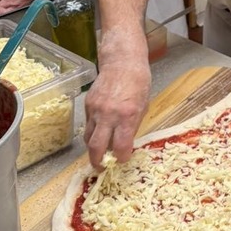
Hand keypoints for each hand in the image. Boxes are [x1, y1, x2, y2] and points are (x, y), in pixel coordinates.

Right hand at [84, 30, 149, 168]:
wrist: (122, 62)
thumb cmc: (138, 82)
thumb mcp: (143, 106)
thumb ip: (133, 125)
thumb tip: (125, 143)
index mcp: (127, 116)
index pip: (120, 146)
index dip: (121, 157)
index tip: (122, 160)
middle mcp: (109, 115)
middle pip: (96, 146)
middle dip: (97, 161)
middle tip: (100, 168)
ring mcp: (95, 110)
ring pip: (87, 137)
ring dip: (91, 149)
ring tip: (98, 155)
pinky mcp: (87, 105)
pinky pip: (87, 125)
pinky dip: (92, 132)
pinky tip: (98, 134)